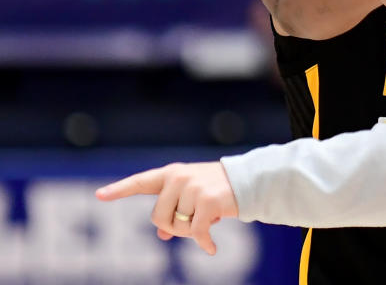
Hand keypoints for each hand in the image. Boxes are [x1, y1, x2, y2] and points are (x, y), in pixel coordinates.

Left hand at [96, 161, 238, 255]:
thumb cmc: (216, 189)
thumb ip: (174, 210)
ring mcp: (193, 188)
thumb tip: (161, 234)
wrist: (248, 180)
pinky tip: (211, 248)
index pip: (141, 182)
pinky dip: (204, 243)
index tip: (99, 195)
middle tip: (193, 221)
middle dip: (174, 227)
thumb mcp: (192, 196)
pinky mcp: (208, 201)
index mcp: (171, 174)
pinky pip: (196, 233)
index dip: (119, 190)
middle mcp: (179, 178)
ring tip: (208, 219)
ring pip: (177, 227)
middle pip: (158, 218)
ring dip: (192, 231)